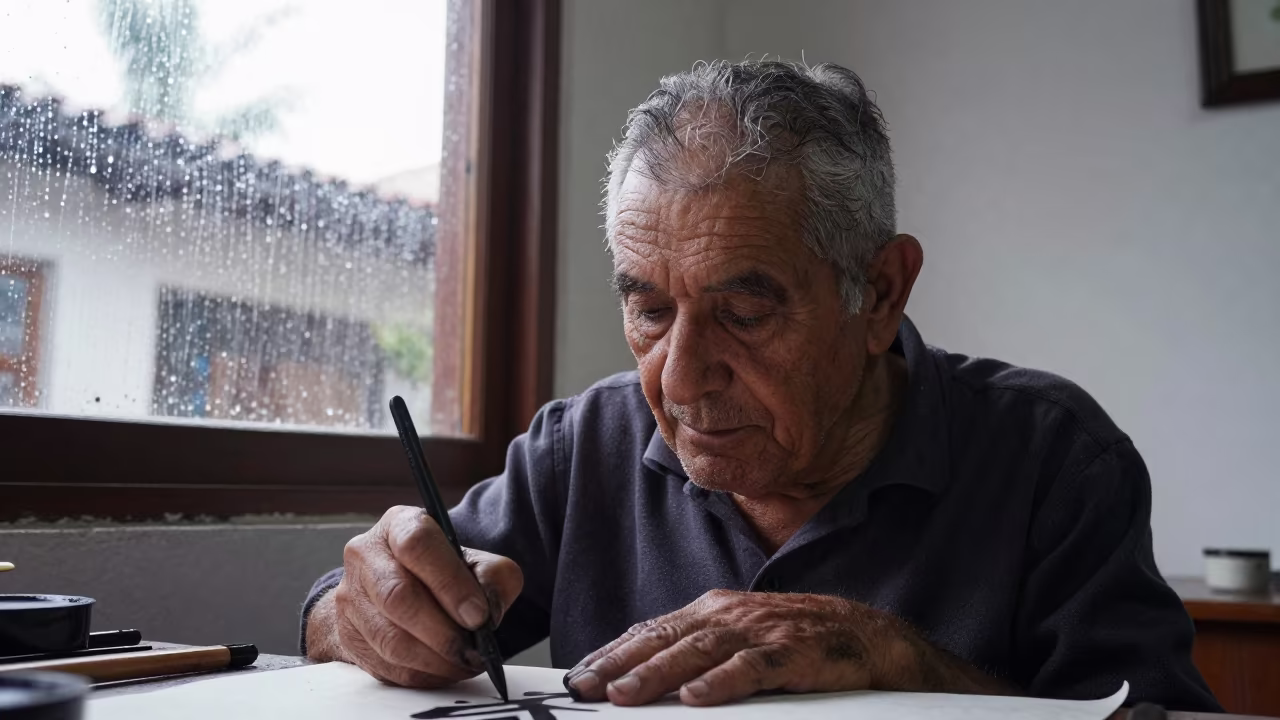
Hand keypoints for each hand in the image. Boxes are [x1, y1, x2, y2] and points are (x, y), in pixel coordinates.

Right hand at [305, 505, 522, 687]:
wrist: (397, 592)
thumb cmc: (441, 573)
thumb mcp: (475, 560)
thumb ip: (493, 576)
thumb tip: (488, 612)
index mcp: (398, 525)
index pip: (417, 545)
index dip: (450, 582)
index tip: (477, 615)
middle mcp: (365, 555)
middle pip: (398, 596)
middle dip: (443, 631)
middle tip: (473, 649)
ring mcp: (350, 597)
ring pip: (390, 638)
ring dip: (435, 660)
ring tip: (465, 662)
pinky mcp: (347, 636)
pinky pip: (386, 666)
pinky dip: (422, 675)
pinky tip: (445, 670)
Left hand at [565, 589, 1006, 705]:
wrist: (874, 639)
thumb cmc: (803, 643)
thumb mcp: (743, 641)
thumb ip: (698, 654)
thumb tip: (646, 677)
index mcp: (716, 611)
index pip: (655, 630)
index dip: (614, 652)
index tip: (579, 677)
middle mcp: (735, 615)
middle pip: (669, 638)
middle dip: (623, 664)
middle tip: (587, 687)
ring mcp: (766, 632)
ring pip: (703, 651)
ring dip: (660, 673)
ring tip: (626, 694)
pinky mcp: (798, 654)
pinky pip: (756, 668)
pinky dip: (724, 682)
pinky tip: (697, 697)